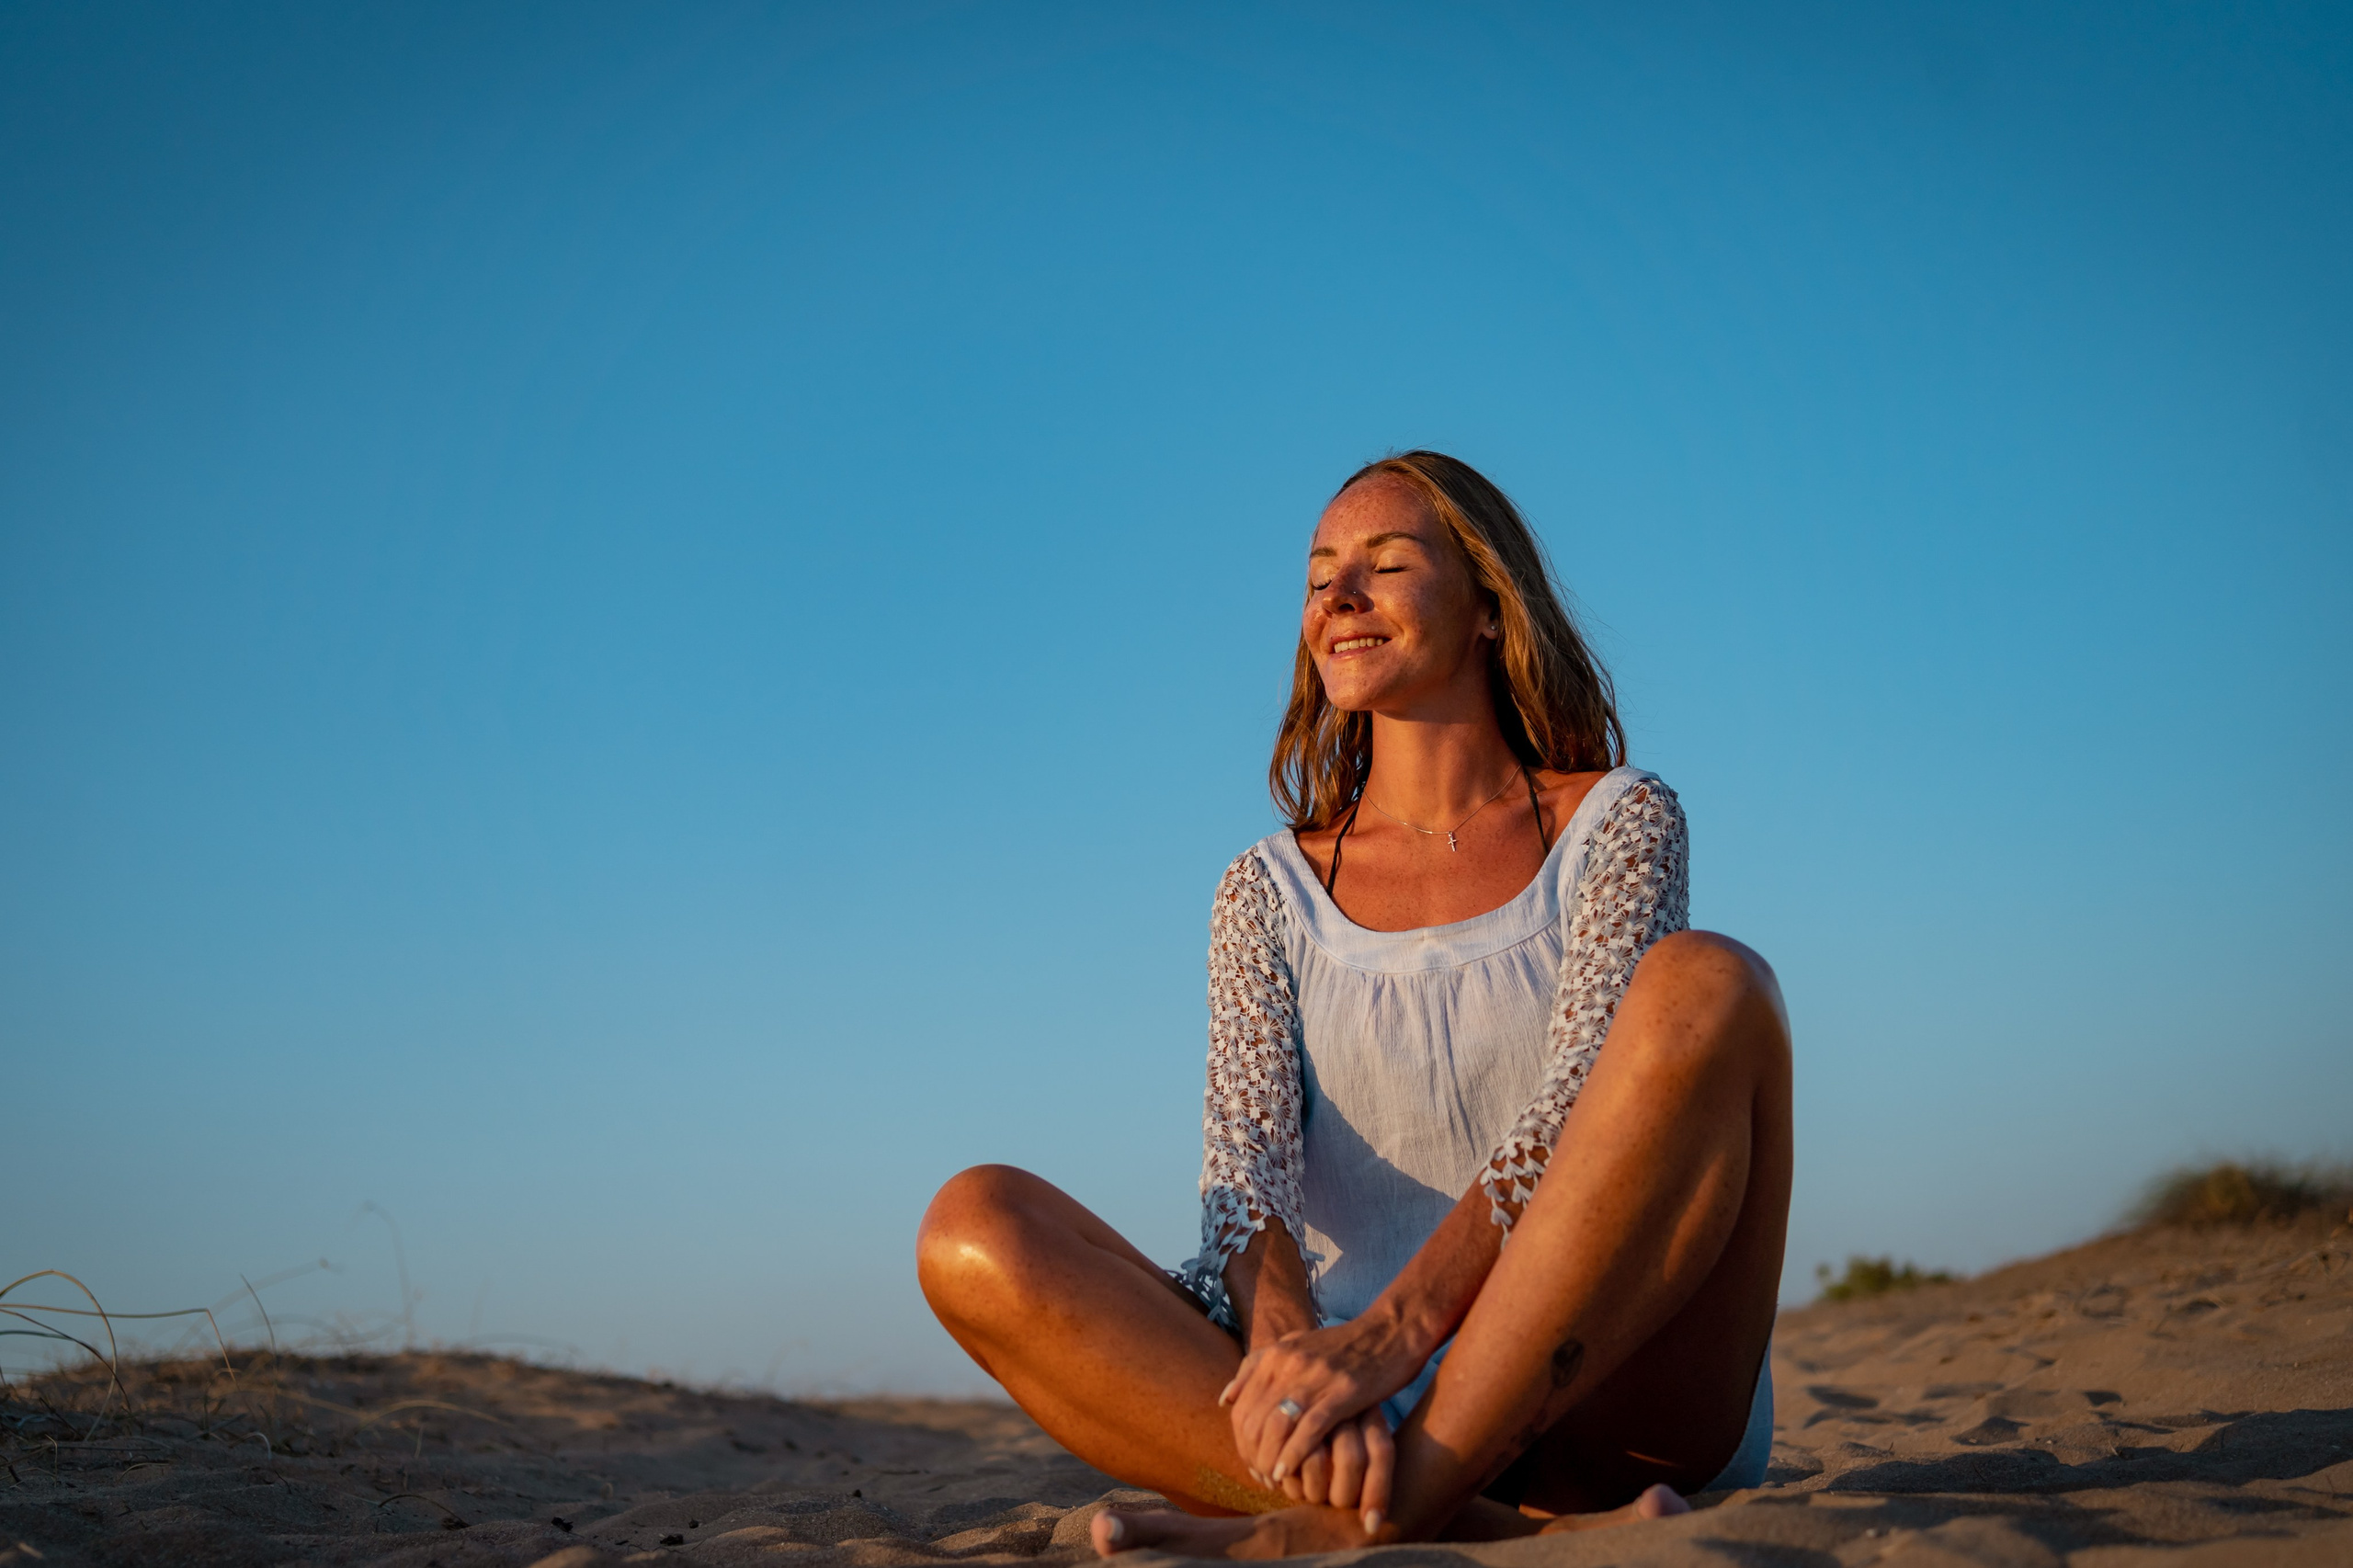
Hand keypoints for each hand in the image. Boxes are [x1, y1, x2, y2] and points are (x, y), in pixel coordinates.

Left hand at [1220, 1314, 1421, 1503]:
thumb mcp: (1296, 1345)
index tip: (1249, 1461)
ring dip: (1268, 1459)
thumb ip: (1258, 1366)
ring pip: (1276, 1426)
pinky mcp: (1342, 1391)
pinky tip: (1287, 1473)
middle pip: (1253, 1419)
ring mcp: (1314, 1377)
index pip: (1241, 1405)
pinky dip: (1293, 1454)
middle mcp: (1288, 1363)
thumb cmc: (1344, 1345)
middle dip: (1252, 1454)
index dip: (1239, 1440)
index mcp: (1276, 1354)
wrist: (1390, 1331)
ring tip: (1271, 1480)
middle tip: (1259, 1477)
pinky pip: (1309, 1429)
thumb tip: (1226, 1399)